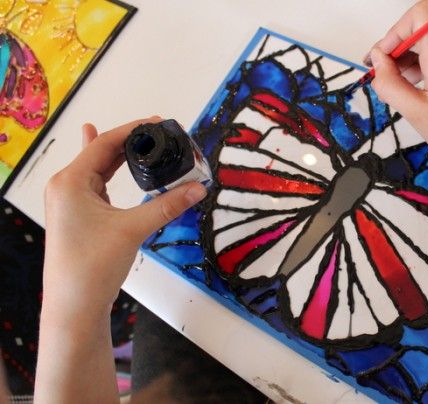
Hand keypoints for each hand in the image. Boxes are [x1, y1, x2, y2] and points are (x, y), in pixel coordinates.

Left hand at [42, 117, 206, 320]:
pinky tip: (116, 163)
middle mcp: (65, 187)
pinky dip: (112, 172)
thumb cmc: (94, 265)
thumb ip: (167, 205)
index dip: (133, 130)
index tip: (160, 123)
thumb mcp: (133, 229)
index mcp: (70, 182)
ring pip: (98, 168)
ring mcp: (69, 202)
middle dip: (129, 141)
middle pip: (100, 152)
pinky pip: (97, 184)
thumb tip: (200, 188)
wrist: (75, 306)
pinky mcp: (78, 216)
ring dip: (121, 156)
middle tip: (159, 132)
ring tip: (145, 142)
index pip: (104, 144)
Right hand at [368, 0, 427, 192]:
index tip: (383, 56)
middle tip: (382, 76)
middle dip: (398, 49)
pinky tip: (418, 90)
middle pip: (422, 28)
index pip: (420, 15)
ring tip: (399, 89)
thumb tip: (377, 62)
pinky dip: (427, 66)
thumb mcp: (416, 115)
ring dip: (411, 59)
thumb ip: (389, 83)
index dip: (395, 32)